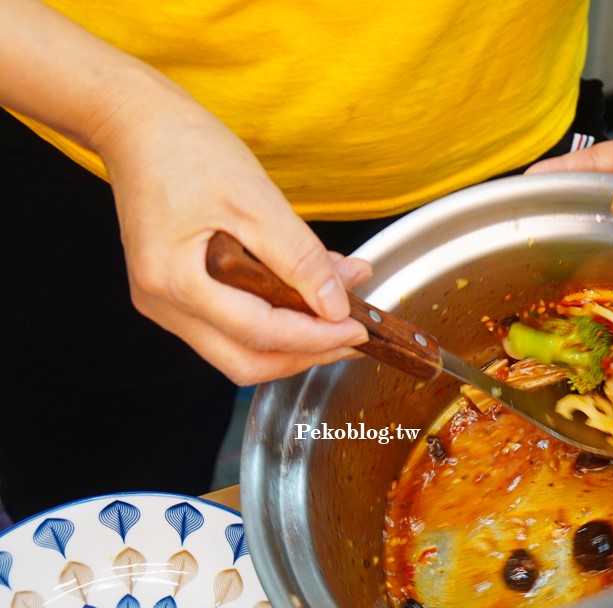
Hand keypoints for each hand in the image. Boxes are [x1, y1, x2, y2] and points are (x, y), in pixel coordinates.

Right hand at [93, 85, 371, 384]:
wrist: (138, 124)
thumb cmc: (186, 149)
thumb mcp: (256, 200)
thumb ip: (300, 258)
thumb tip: (336, 305)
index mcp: (174, 282)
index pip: (259, 334)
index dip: (315, 338)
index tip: (357, 331)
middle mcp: (163, 302)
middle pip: (245, 362)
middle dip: (305, 355)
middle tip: (352, 339)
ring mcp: (164, 302)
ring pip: (237, 350)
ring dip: (291, 339)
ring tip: (337, 313)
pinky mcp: (173, 292)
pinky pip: (228, 325)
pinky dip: (270, 319)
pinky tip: (303, 297)